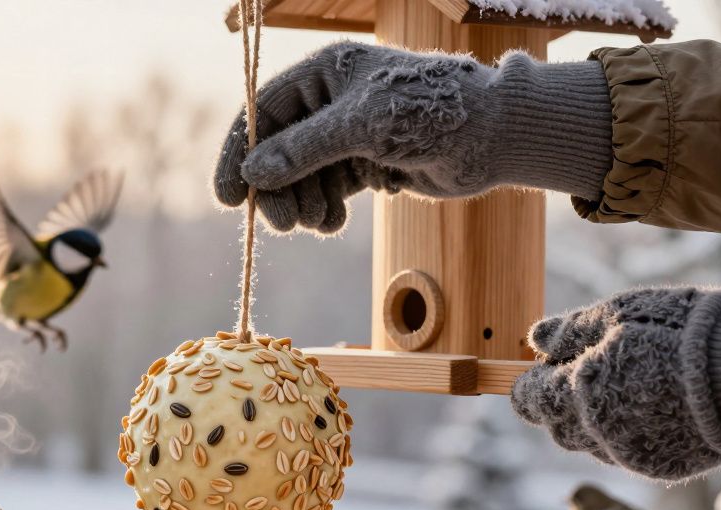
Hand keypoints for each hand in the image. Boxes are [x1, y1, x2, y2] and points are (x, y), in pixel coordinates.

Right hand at [213, 42, 611, 232]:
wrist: (494, 136)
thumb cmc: (430, 113)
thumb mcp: (359, 127)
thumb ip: (302, 150)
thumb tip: (252, 174)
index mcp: (324, 72)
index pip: (261, 112)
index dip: (238, 154)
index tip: (226, 198)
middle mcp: (331, 101)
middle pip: (278, 151)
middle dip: (276, 189)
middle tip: (282, 225)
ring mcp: (348, 134)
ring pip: (302, 176)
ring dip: (302, 204)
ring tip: (318, 225)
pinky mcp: (367, 163)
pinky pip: (327, 190)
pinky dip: (324, 210)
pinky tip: (332, 224)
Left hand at [512, 287, 720, 480]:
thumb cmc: (676, 331)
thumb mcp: (615, 314)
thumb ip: (569, 331)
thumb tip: (535, 339)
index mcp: (576, 394)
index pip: (529, 401)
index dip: (529, 386)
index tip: (539, 371)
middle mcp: (595, 433)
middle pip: (557, 428)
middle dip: (558, 405)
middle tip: (580, 376)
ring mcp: (627, 455)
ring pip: (590, 444)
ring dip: (591, 422)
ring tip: (622, 388)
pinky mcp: (658, 467)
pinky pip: (626, 455)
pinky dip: (626, 435)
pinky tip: (649, 409)